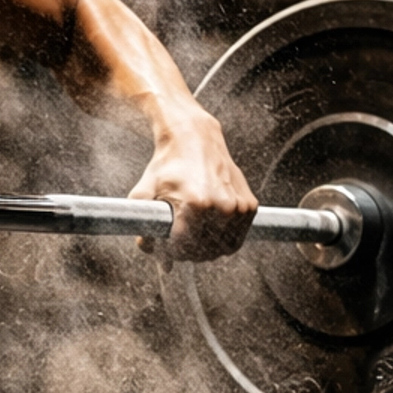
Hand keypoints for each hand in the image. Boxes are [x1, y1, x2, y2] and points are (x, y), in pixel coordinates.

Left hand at [130, 111, 256, 265]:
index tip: (163, 245)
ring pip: (220, 250)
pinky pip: (235, 239)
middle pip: (202, 252)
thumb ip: (143, 225)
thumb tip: (152, 254)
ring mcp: (238, 208)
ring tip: (191, 235)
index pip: (182, 249)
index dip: (169, 252)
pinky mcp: (250, 206)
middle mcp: (221, 207)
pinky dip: (222, 240)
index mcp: (195, 204)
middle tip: (176, 241)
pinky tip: (208, 229)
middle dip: (185, 252)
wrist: (195, 139)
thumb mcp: (144, 192)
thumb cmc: (167, 166)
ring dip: (205, 249)